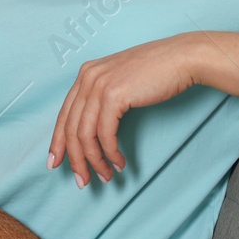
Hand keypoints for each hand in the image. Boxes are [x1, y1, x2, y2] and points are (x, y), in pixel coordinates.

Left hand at [47, 35, 199, 188]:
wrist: (182, 57)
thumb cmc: (158, 72)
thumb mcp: (121, 82)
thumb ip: (103, 99)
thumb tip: (93, 131)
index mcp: (86, 74)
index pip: (64, 115)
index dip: (57, 143)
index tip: (56, 164)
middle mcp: (87, 78)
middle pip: (70, 128)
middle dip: (74, 159)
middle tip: (82, 181)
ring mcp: (98, 85)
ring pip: (85, 135)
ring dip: (95, 161)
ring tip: (105, 176)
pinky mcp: (114, 95)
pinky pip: (105, 134)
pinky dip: (111, 153)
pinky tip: (120, 163)